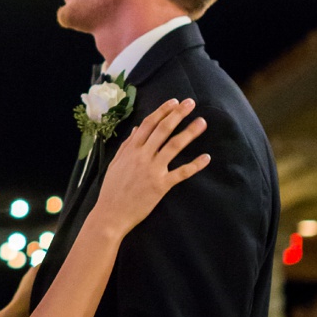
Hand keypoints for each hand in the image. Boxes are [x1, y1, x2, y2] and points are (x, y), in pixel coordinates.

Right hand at [92, 97, 210, 233]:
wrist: (110, 214)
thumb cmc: (112, 190)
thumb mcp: (115, 164)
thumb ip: (126, 146)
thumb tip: (135, 130)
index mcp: (131, 150)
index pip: (148, 124)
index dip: (162, 111)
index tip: (174, 102)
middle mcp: (142, 156)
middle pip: (163, 130)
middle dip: (178, 114)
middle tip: (191, 103)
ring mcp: (152, 170)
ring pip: (174, 146)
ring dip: (189, 133)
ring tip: (201, 122)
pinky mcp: (161, 185)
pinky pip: (181, 173)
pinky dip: (195, 165)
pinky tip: (206, 157)